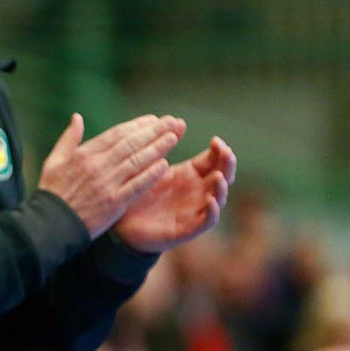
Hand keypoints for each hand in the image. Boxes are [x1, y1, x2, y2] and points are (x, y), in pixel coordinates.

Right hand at [39, 114, 184, 238]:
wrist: (51, 224)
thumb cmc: (52, 191)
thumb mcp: (54, 160)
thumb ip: (68, 138)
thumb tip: (77, 117)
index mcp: (84, 154)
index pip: (116, 134)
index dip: (137, 125)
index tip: (153, 119)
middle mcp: (98, 166)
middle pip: (131, 144)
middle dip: (153, 132)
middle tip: (171, 123)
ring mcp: (107, 184)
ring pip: (137, 161)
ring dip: (157, 149)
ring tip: (173, 138)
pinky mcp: (114, 202)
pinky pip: (137, 186)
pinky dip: (151, 175)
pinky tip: (164, 165)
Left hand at [114, 136, 235, 252]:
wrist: (121, 224)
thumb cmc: (138, 192)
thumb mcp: (151, 166)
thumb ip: (164, 146)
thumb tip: (178, 120)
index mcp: (190, 175)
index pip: (214, 161)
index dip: (219, 151)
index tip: (216, 140)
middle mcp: (196, 192)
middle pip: (222, 177)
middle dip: (228, 165)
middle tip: (226, 152)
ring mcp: (194, 211)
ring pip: (218, 199)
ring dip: (222, 188)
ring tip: (218, 176)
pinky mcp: (186, 229)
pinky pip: (205, 222)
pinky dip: (211, 212)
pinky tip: (210, 201)